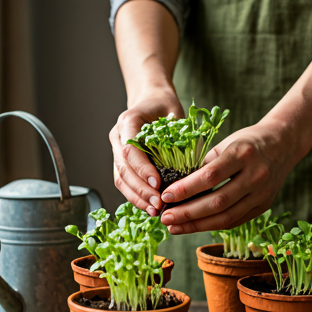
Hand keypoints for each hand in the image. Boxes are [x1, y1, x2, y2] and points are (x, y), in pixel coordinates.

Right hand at [109, 89, 183, 215]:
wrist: (151, 100)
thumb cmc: (166, 107)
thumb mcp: (176, 115)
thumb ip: (180, 136)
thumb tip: (195, 166)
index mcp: (128, 121)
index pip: (130, 150)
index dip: (143, 169)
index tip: (158, 184)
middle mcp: (117, 136)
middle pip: (123, 169)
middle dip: (141, 190)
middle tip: (158, 205)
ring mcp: (116, 150)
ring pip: (120, 179)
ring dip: (137, 198)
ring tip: (154, 211)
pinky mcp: (120, 163)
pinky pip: (124, 183)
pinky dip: (136, 197)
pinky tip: (149, 207)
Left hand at [160, 119, 301, 233]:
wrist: (284, 144)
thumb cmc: (247, 141)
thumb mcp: (226, 143)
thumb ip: (204, 165)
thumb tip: (177, 188)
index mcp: (243, 154)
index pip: (210, 176)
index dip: (186, 189)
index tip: (166, 196)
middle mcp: (255, 176)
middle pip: (217, 202)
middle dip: (188, 213)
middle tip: (165, 218)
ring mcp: (262, 194)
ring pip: (226, 217)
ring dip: (196, 226)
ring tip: (174, 227)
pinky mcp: (263, 206)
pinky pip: (234, 221)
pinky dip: (211, 225)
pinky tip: (193, 226)